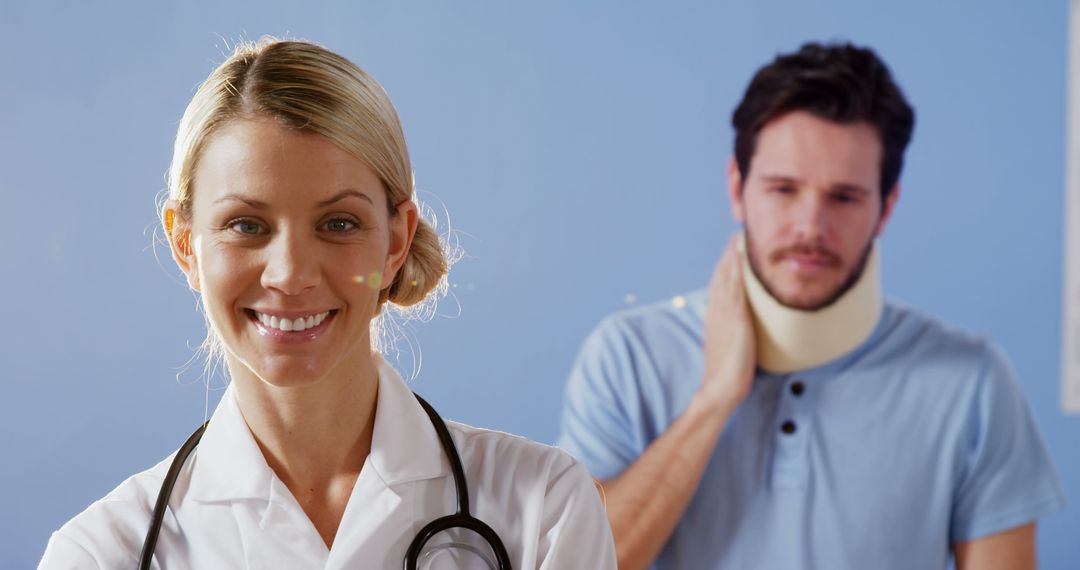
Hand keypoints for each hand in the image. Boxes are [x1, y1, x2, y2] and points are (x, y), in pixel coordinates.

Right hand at [697, 235, 755, 411]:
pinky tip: (741, 257)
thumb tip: (744, 329)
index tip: (731, 252)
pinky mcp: (735, 317)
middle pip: (721, 276)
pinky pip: (735, 287)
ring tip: (738, 239)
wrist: (721, 386)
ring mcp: (724, 313)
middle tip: (735, 237)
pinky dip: (736, 270)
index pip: (718, 285)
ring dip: (732, 257)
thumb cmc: (728, 373)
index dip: (724, 267)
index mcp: (714, 317)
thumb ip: (734, 333)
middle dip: (727, 256)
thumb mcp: (730, 347)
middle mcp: (716, 311)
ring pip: (726, 278)